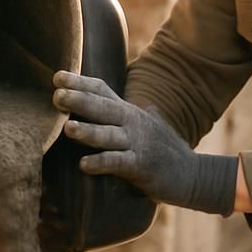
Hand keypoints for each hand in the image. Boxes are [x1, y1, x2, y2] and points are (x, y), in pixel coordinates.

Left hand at [52, 70, 237, 214]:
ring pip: (109, 135)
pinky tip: (84, 165)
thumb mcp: (148, 125)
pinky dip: (102, 163)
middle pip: (103, 108)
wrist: (194, 175)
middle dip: (80, 101)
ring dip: (88, 131)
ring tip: (68, 128)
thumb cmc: (165, 151)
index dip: (81, 83)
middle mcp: (133, 123)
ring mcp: (138, 144)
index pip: (103, 91)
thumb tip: (125, 97)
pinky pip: (119, 163)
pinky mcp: (142, 167)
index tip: (58, 76)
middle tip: (57, 95)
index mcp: (130, 112)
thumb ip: (132, 112)